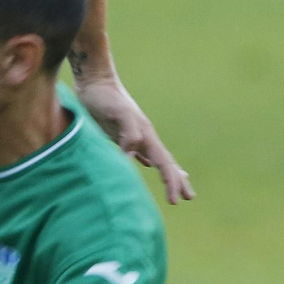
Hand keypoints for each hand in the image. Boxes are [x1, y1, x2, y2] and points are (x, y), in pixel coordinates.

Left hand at [75, 72, 193, 204]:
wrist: (94, 82)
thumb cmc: (104, 98)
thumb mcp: (118, 114)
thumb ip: (128, 134)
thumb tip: (132, 159)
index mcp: (146, 135)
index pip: (164, 163)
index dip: (171, 182)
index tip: (175, 201)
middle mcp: (144, 136)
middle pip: (166, 162)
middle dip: (177, 181)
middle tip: (189, 198)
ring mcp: (133, 135)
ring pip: (155, 157)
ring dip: (167, 172)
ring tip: (176, 184)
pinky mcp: (120, 134)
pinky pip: (138, 151)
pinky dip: (146, 160)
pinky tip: (146, 164)